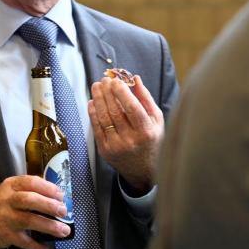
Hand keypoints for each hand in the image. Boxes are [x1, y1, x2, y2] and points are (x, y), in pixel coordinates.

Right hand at [0, 175, 70, 248]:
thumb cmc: (2, 203)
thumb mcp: (11, 189)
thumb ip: (30, 188)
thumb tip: (56, 194)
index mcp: (11, 185)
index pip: (30, 182)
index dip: (47, 188)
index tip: (60, 195)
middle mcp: (7, 200)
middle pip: (29, 200)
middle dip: (49, 205)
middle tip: (63, 211)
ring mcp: (6, 218)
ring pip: (28, 220)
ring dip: (48, 226)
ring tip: (62, 230)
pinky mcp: (6, 235)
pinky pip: (24, 241)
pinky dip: (36, 244)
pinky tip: (45, 245)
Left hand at [88, 75, 163, 193]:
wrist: (144, 170)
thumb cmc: (152, 140)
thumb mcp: (156, 120)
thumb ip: (146, 98)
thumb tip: (134, 78)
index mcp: (146, 131)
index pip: (132, 108)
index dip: (122, 92)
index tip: (116, 80)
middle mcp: (131, 140)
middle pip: (115, 111)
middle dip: (107, 92)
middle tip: (104, 80)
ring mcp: (116, 146)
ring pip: (104, 118)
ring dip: (98, 99)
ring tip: (97, 86)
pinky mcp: (105, 150)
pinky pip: (96, 128)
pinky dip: (93, 113)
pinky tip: (92, 102)